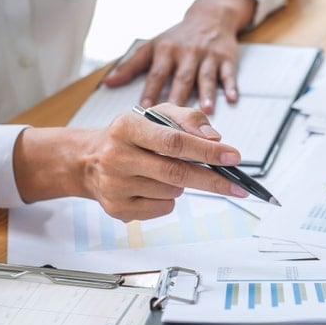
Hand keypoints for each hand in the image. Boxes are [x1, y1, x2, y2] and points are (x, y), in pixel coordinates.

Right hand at [13, 103, 250, 220]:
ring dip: (182, 184)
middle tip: (237, 185)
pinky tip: (153, 186)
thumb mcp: (157, 115)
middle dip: (212, 180)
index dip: (207, 151)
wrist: (88, 161)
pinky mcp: (117, 209)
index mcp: (126, 127)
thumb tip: (215, 138)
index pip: (174, 141)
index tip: (233, 157)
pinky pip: (163, 209)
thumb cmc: (130, 135)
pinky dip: (169, 199)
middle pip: (176, 172)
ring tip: (164, 171)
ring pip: (172, 192)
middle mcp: (116, 157)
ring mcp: (115, 186)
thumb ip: (189, 119)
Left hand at [102, 0, 256, 113]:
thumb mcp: (152, 46)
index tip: (145, 109)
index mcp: (166, 51)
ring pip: (205, 76)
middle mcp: (186, 53)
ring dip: (206, 93)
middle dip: (178, 97)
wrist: (210, 16)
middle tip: (175, 118)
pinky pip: (228, 73)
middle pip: (181, 78)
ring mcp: (207, 55)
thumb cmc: (178, 37)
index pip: (156, 74)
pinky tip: (231, 98)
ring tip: (205, 111)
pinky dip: (230, 86)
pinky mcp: (226, 58)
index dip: (151, 91)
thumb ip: (131, 66)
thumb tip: (108, 83)